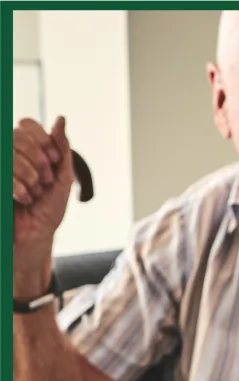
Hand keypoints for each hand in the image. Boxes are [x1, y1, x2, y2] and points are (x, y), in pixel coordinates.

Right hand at [13, 116, 73, 256]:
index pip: (27, 124)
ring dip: (29, 178)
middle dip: (38, 163)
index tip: (53, 162)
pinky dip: (17, 187)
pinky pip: (6, 174)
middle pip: (18, 137)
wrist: (35, 236)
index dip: (42, 141)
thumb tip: (61, 118)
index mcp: (26, 150)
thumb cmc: (48, 210)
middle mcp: (9, 153)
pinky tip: (23, 199)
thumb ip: (62, 150)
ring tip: (33, 194)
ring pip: (11, 154)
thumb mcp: (63, 179)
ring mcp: (3, 166)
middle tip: (44, 184)